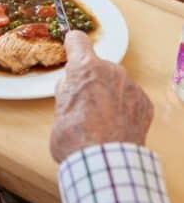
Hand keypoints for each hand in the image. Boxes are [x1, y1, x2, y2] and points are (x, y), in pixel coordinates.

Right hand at [50, 31, 152, 162]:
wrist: (103, 163)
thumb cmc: (74, 136)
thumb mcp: (58, 107)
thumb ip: (67, 88)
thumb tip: (72, 82)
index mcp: (84, 68)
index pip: (77, 40)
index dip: (72, 44)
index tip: (71, 48)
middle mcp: (110, 70)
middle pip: (98, 65)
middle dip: (90, 77)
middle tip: (83, 101)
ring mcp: (130, 85)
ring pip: (115, 80)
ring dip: (108, 91)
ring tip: (100, 117)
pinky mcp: (144, 102)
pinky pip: (129, 96)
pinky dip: (122, 105)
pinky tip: (114, 123)